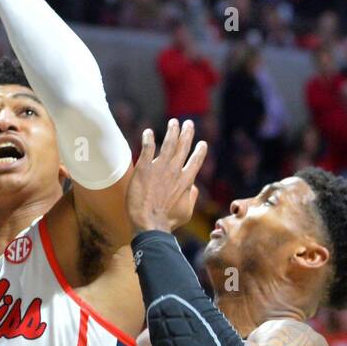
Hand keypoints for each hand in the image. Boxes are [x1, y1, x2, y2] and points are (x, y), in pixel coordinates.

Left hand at [126, 120, 207, 234]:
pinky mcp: (144, 168)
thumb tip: (193, 188)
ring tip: (174, 122)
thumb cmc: (168, 221)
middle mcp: (175, 170)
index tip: (202, 143)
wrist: (149, 223)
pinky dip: (148, 138)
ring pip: (168, 143)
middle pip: (183, 147)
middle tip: (188, 123)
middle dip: (187, 133)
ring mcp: (159, 168)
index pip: (196, 161)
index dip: (200, 151)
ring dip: (172, 131)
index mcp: (186, 181)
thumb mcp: (187, 212)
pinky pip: (147, 148)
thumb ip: (191, 197)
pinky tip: (148, 132)